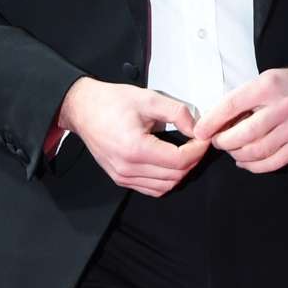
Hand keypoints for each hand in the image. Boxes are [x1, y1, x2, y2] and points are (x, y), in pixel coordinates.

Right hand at [56, 77, 208, 195]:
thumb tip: (196, 129)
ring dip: (181, 172)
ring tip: (187, 152)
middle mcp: (127, 168)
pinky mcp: (120, 178)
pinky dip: (166, 180)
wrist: (84, 109)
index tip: (204, 138)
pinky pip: (151, 189)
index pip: (179, 161)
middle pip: (175, 176)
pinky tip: (171, 163)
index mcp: (135, 148)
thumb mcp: (150, 99)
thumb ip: (178, 113)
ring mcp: (122, 176)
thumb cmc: (111, 102)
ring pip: (165, 187)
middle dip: (193, 160)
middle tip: (198, 143)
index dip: (198, 150)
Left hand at [193, 63, 287, 173]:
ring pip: (257, 151)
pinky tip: (245, 161)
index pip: (232, 106)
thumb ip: (241, 100)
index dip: (211, 122)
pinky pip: (273, 163)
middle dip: (224, 142)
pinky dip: (254, 166)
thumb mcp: (263, 80)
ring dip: (237, 155)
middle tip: (218, 141)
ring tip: (232, 150)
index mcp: (268, 86)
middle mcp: (283, 106)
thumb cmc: (286, 85)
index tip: (200, 132)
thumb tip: (213, 123)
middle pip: (244, 134)